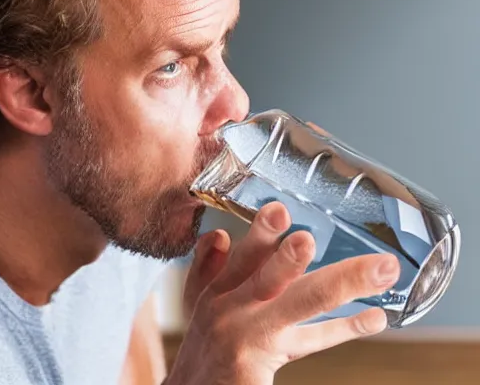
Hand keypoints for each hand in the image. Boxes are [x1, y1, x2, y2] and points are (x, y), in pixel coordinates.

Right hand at [166, 201, 399, 384]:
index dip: (261, 235)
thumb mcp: (195, 298)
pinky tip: (377, 316)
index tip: (280, 211)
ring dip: (341, 285)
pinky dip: (348, 327)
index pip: (243, 257)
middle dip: (289, 261)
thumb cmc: (205, 338)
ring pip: (303, 305)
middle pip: (269, 280)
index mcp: (218, 289)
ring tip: (381, 270)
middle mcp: (235, 311)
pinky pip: (316, 341)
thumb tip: (221, 235)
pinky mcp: (267, 366)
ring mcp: (255, 341)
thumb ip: (206, 264)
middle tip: (310, 241)